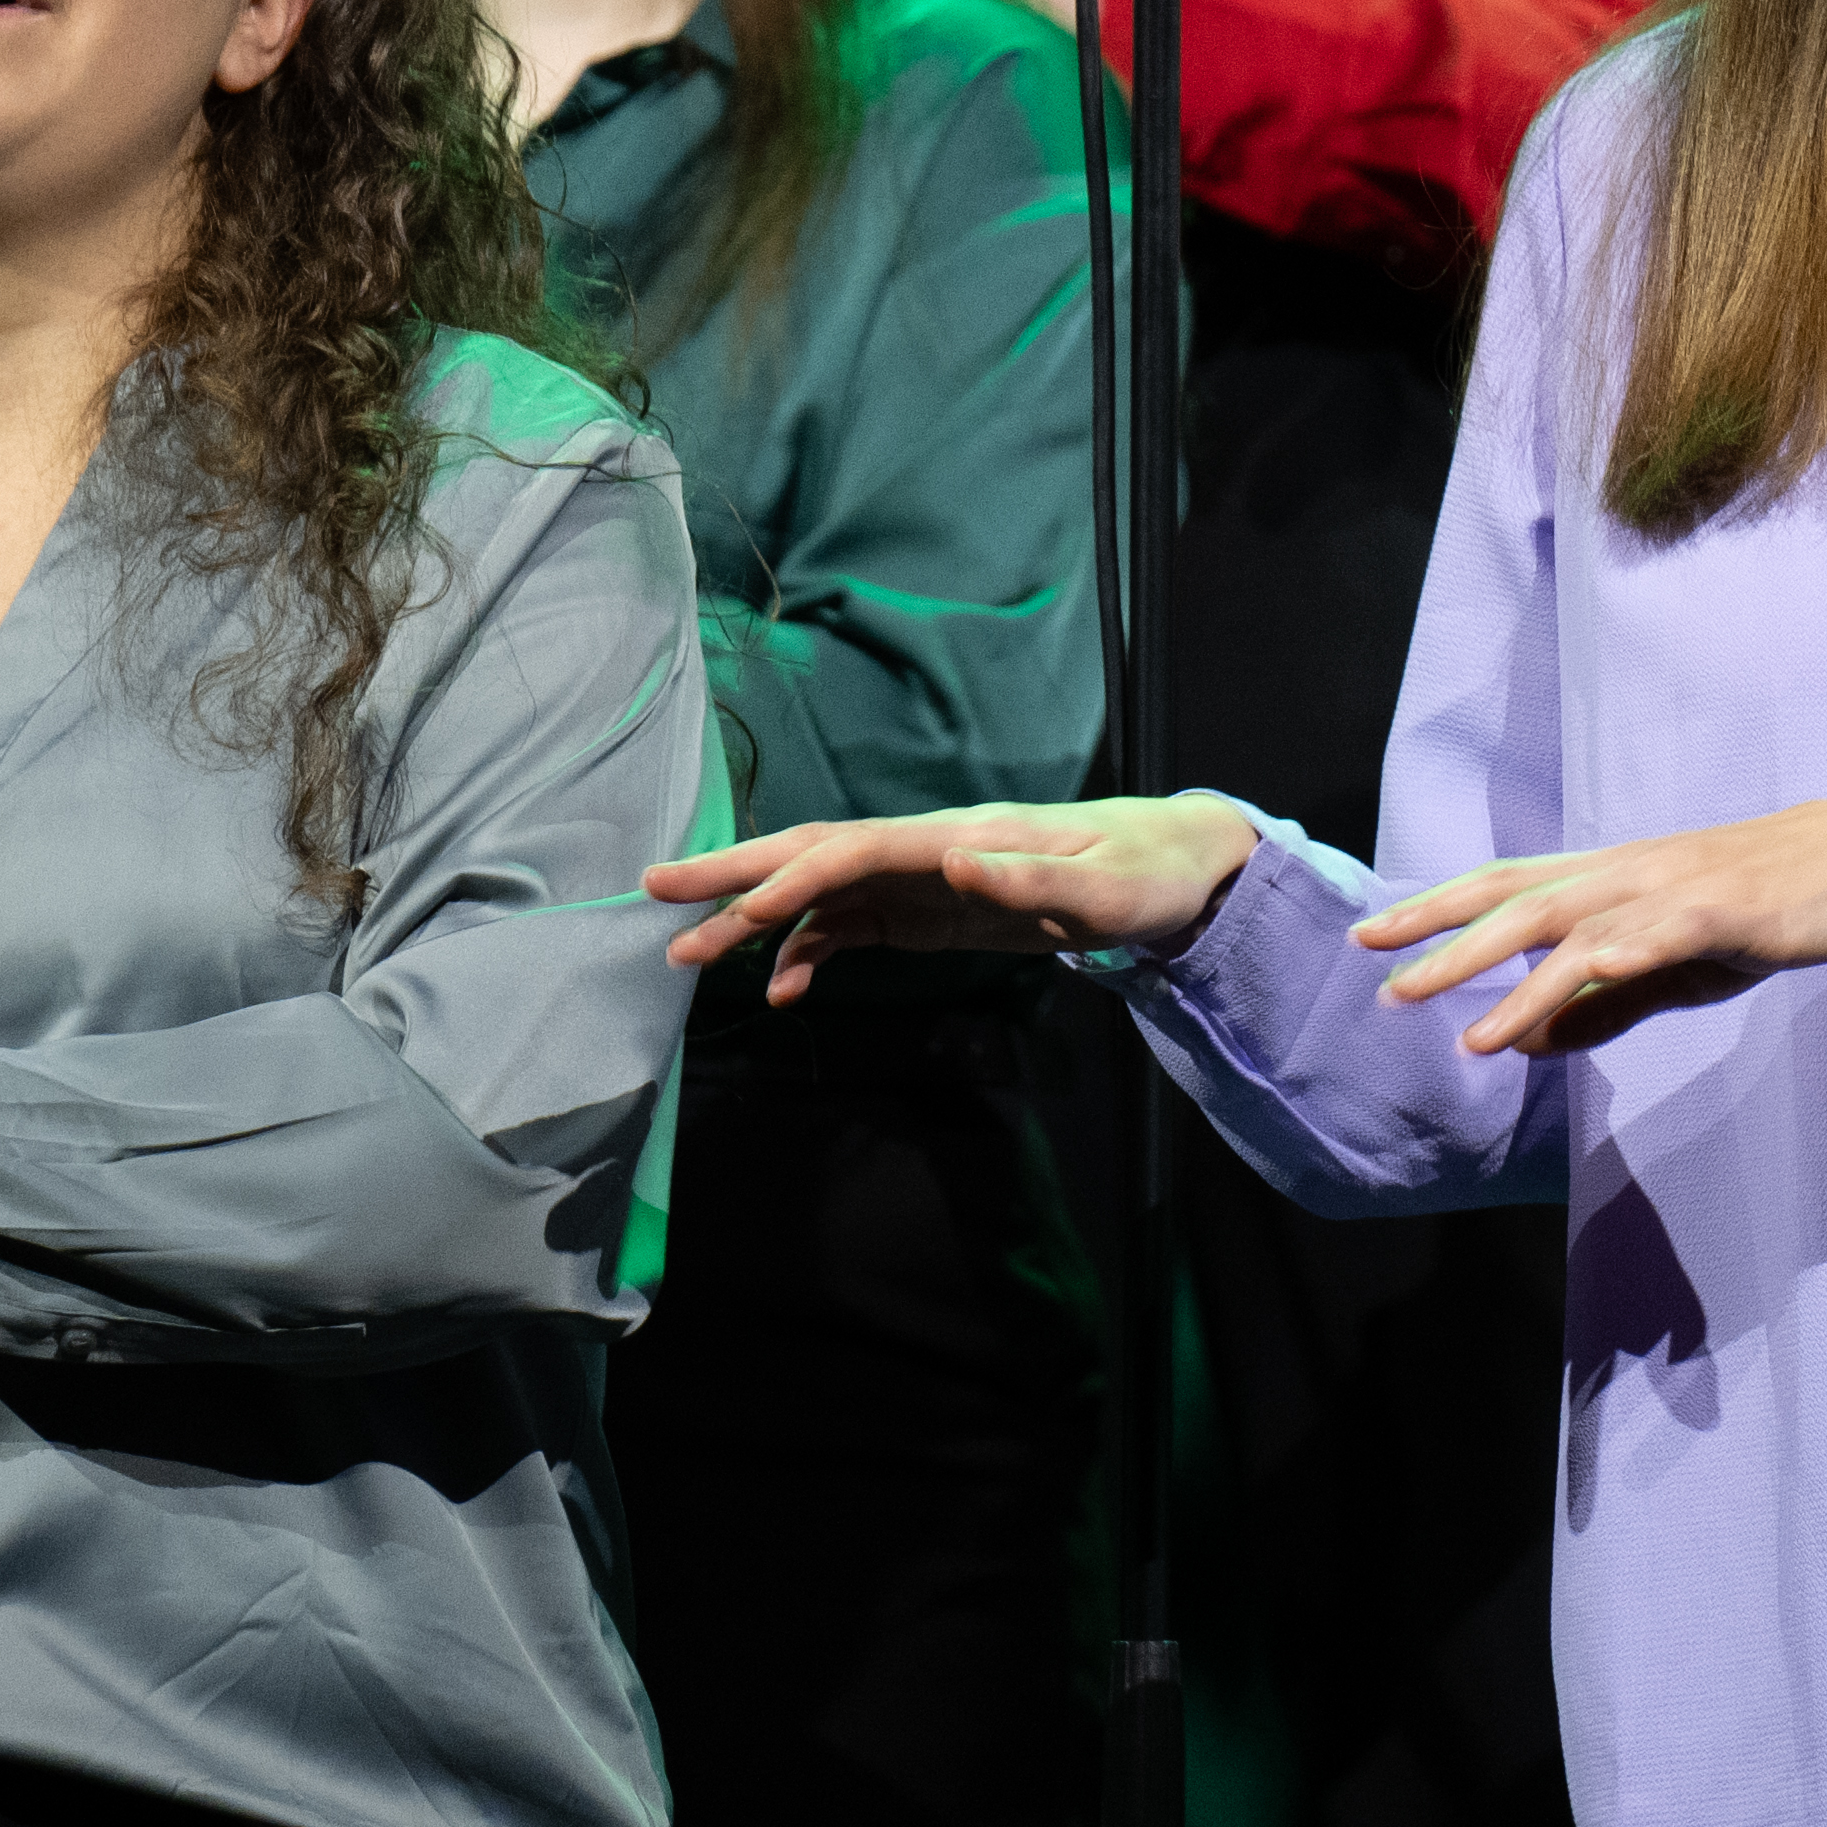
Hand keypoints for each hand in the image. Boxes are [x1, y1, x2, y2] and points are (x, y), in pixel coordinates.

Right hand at [655, 791, 1263, 981]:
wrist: (1170, 869)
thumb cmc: (1145, 877)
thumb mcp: (1108, 890)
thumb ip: (1034, 881)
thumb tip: (957, 862)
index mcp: (963, 835)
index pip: (860, 848)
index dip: (797, 874)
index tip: (740, 907)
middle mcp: (929, 847)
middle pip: (817, 852)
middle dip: (736, 872)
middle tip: (656, 892)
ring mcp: (923, 878)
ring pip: (819, 891)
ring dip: (754, 920)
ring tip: (687, 959)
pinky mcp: (927, 909)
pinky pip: (850, 927)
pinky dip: (807, 953)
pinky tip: (780, 990)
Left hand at [1354, 790, 1826, 1063]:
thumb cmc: (1773, 910)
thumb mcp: (1680, 966)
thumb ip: (1607, 1003)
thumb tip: (1532, 1039)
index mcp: (1617, 876)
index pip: (1511, 884)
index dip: (1441, 906)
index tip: (1376, 933)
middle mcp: (1630, 870)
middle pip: (1517, 897)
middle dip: (1442, 933)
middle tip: (1378, 970)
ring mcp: (1671, 887)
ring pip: (1565, 924)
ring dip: (1500, 972)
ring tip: (1450, 1020)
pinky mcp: (1717, 910)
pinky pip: (1640, 941)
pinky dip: (1590, 969)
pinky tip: (1551, 1001)